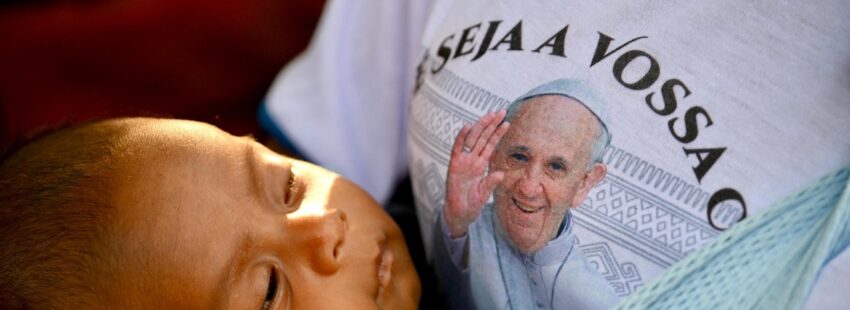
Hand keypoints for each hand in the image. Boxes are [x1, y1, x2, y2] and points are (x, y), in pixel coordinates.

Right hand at [444, 110, 509, 237]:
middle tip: (501, 110)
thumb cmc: (472, 203)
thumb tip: (501, 173)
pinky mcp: (454, 165)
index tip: (507, 121)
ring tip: (490, 114)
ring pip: (473, 139)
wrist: (459, 213)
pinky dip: (461, 137)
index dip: (498, 133)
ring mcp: (463, 161)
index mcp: (482, 164)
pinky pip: (457, 148)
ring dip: (481, 126)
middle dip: (492, 124)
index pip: (491, 145)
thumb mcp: (485, 194)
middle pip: (483, 137)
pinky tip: (467, 126)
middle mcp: (473, 160)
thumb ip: (491, 182)